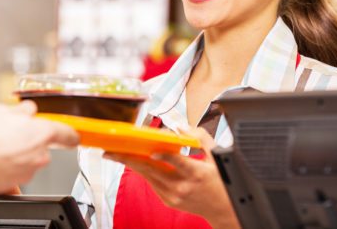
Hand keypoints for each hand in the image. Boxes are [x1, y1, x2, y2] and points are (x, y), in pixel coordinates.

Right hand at [0, 101, 78, 196]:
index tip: (71, 137)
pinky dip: (5, 170)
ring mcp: (27, 172)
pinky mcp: (12, 185)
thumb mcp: (3, 110)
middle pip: (41, 147)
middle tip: (9, 134)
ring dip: (15, 155)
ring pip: (26, 161)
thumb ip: (22, 111)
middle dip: (28, 141)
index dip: (69, 135)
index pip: (67, 134)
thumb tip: (27, 111)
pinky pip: (13, 175)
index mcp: (42, 133)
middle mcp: (39, 155)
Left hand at [104, 127, 239, 228]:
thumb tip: (180, 127)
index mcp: (196, 173)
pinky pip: (152, 182)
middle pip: (152, 170)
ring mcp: (174, 195)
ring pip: (147, 176)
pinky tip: (133, 161)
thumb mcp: (217, 156)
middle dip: (129, 159)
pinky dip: (143, 170)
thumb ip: (199, 138)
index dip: (163, 155)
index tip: (152, 150)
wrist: (224, 210)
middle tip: (112, 150)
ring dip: (130, 164)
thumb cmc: (221, 181)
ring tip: (115, 153)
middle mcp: (182, 186)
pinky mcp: (168, 200)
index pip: (177, 162)